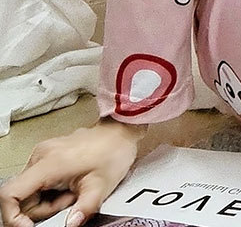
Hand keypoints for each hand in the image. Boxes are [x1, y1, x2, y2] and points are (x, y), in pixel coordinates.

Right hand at [0, 119, 145, 226]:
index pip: (10, 194)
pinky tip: (69, 185)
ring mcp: (43, 154)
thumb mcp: (100, 186)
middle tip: (69, 201)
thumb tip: (70, 225)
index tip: (29, 226)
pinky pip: (38, 182)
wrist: (121, 131)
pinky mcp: (47, 155)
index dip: (13, 217)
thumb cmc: (113, 150)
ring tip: (73, 191)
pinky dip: (50, 191)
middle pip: (22, 197)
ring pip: (30, 191)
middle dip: (43, 209)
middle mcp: (40, 156)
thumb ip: (83, 209)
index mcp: (48, 163)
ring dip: (48, 200)